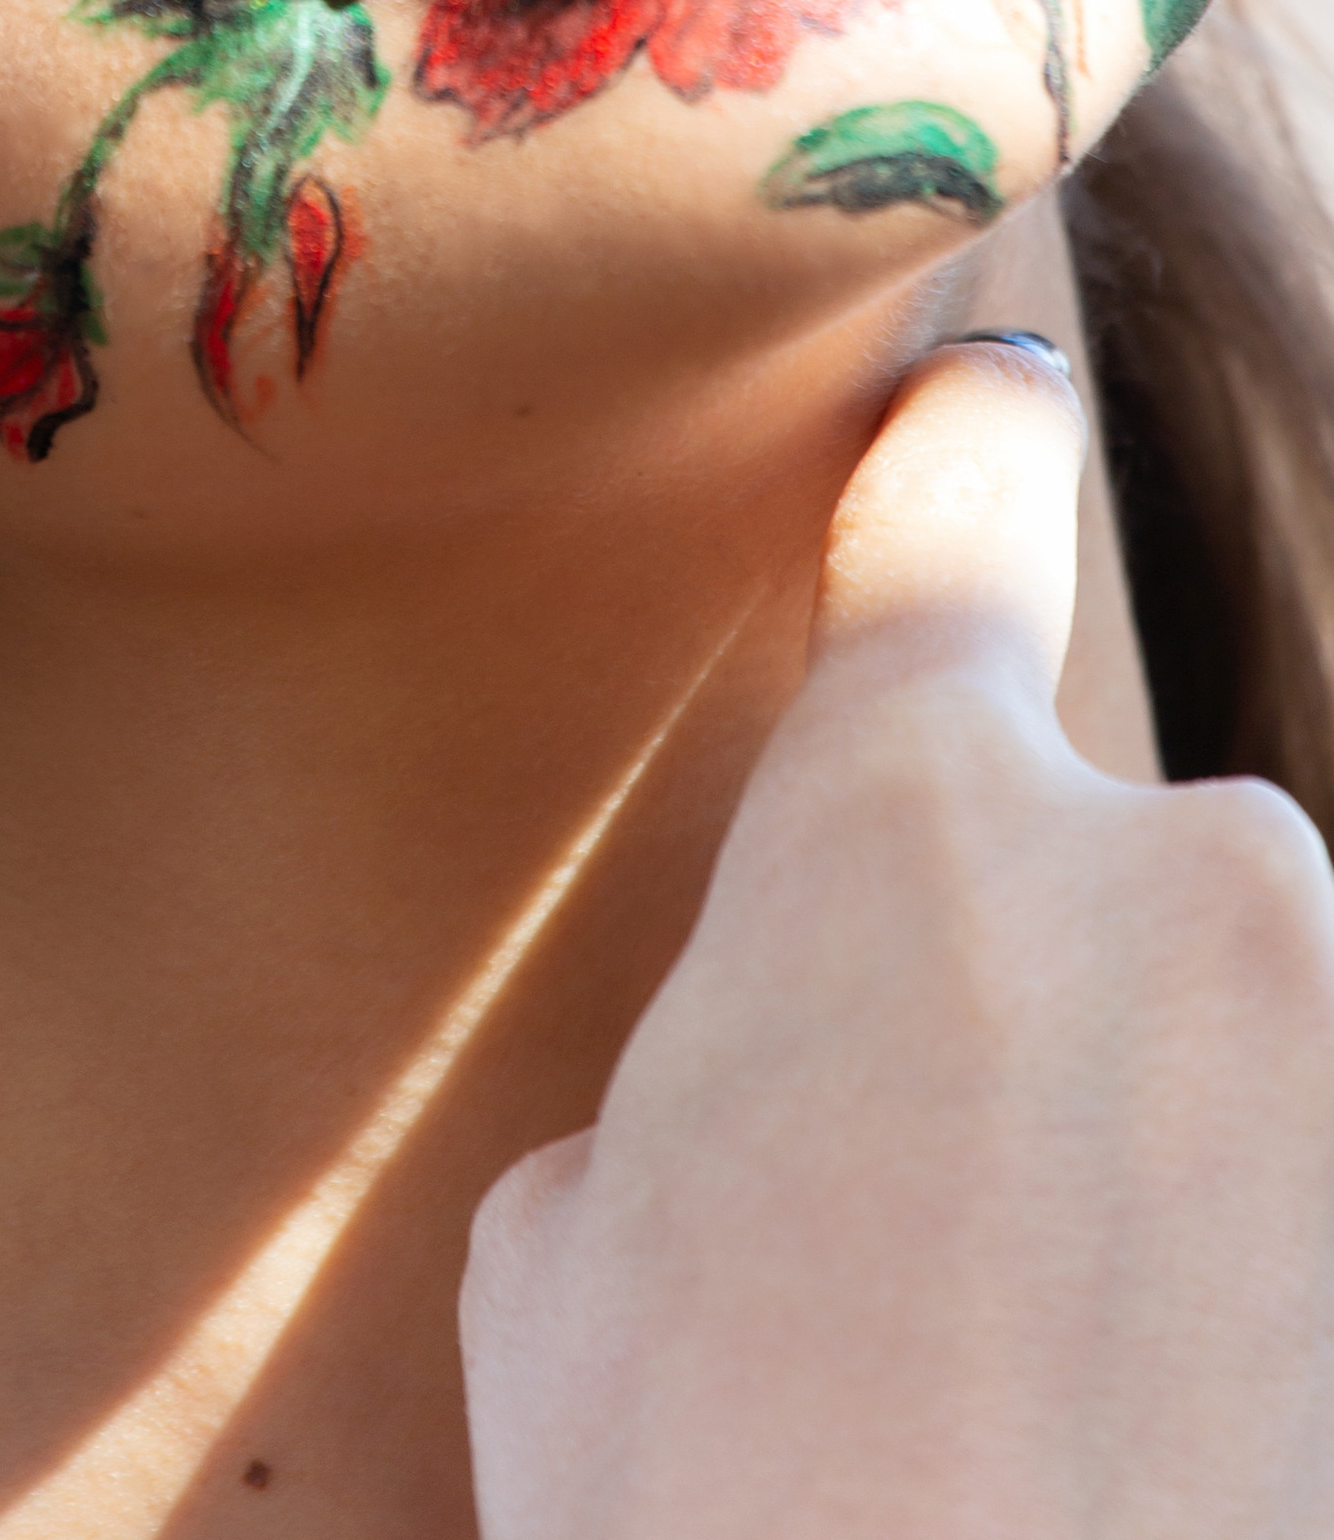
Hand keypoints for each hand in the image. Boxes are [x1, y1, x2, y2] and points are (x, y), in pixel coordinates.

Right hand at [461, 336, 1333, 1536]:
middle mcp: (1176, 863)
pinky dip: (1266, 1276)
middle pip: (1111, 866)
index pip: (949, 509)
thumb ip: (710, 1075)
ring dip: (1189, 1170)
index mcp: (903, 818)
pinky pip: (1310, 1178)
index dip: (957, 448)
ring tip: (1077, 1393)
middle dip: (1051, 1013)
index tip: (988, 411)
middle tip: (948, 1257)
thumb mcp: (578, 1259)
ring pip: (1251, 1050)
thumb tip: (779, 1098)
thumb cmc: (715, 1519)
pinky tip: (1189, 1418)